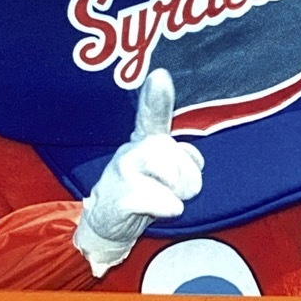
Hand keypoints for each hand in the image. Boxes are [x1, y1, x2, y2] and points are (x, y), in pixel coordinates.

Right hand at [73, 68, 203, 276]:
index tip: (159, 75)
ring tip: (171, 200)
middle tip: (181, 190)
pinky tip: (166, 209)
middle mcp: (130, 151)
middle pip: (170, 149)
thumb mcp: (165, 169)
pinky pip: (152, 197)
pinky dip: (166, 205)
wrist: (109, 224)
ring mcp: (120, 173)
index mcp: (145, 141)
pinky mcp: (116, 198)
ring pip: (164, 170)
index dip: (156, 96)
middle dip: (187, 174)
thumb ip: (184, 156)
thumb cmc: (143, 191)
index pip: (152, 114)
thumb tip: (191, 154)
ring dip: (178, 190)